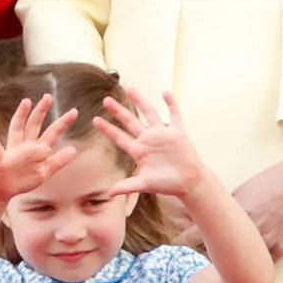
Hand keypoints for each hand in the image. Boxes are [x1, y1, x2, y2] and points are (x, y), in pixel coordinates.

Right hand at [0, 94, 80, 203]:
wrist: (3, 190)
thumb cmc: (24, 179)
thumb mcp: (44, 172)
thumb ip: (58, 161)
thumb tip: (74, 149)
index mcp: (37, 149)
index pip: (51, 133)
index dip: (62, 123)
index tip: (74, 111)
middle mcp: (25, 146)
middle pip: (34, 125)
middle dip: (41, 111)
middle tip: (48, 97)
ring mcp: (13, 151)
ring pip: (16, 130)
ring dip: (20, 116)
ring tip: (26, 102)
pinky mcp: (1, 161)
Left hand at [94, 90, 214, 202]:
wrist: (188, 182)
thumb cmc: (166, 184)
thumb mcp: (145, 185)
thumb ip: (128, 187)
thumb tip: (109, 193)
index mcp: (139, 151)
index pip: (120, 137)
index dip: (107, 129)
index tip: (95, 120)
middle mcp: (148, 140)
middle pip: (130, 121)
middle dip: (118, 111)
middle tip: (105, 99)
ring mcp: (163, 134)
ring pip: (149, 113)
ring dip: (140, 101)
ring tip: (130, 89)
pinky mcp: (177, 133)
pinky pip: (174, 115)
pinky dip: (171, 104)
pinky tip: (165, 93)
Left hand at [174, 154, 282, 259]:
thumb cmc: (274, 181)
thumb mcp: (245, 189)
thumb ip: (228, 205)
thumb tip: (211, 211)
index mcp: (233, 214)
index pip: (199, 233)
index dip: (186, 240)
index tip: (175, 245)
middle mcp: (246, 230)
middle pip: (216, 252)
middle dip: (206, 254)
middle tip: (194, 258)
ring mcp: (264, 242)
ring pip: (240, 262)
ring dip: (231, 262)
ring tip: (226, 263)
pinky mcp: (280, 249)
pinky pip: (262, 262)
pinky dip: (254, 263)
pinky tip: (249, 265)